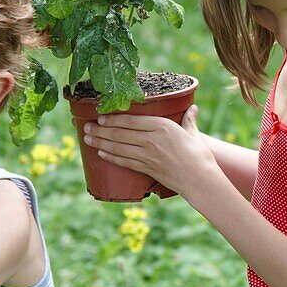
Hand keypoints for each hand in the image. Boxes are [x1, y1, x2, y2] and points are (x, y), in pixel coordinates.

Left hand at [83, 105, 218, 198]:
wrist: (200, 179)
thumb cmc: (199, 155)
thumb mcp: (193, 134)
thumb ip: (189, 119)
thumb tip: (192, 107)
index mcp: (162, 126)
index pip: (130, 121)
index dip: (113, 119)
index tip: (101, 117)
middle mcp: (151, 140)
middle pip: (120, 133)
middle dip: (100, 130)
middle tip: (86, 127)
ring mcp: (147, 155)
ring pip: (118, 147)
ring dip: (100, 142)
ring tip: (88, 139)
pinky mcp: (147, 169)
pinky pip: (124, 161)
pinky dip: (111, 157)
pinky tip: (101, 153)